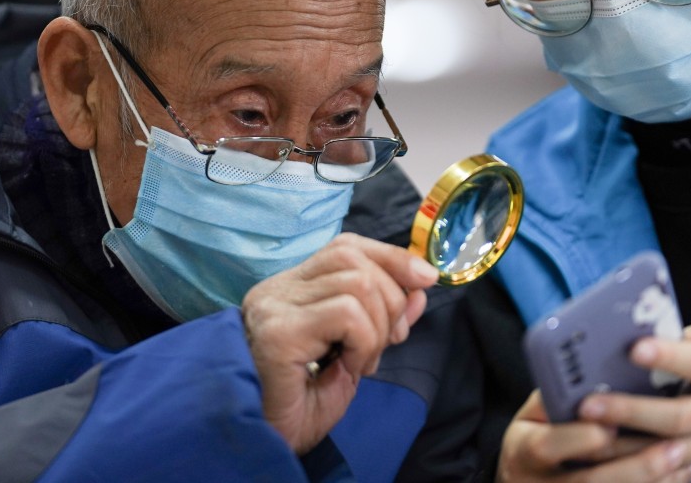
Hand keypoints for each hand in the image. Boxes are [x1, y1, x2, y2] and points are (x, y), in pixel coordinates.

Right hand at [241, 232, 438, 453]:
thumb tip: (421, 285)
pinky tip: (348, 367)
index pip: (346, 247)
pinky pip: (346, 314)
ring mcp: (276, 306)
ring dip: (377, 328)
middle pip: (353, 258)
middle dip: (390, 298)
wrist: (265, 443)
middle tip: (386, 343)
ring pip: (357, 284)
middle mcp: (278, 289)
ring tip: (361, 362)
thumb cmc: (302, 404)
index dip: (390, 257)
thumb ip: (385, 318)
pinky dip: (363, 341)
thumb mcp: (356, 354)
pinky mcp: (280, 330)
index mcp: (294, 289)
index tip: (425, 278)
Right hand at [496, 390, 690, 481]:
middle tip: (671, 445)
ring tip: (684, 459)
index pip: (547, 445)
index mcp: (523, 449)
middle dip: (636, 464)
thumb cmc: (534, 436)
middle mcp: (542, 482)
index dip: (578, 439)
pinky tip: (680, 473)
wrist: (524, 480)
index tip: (608, 427)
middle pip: (591, 480)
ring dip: (654, 479)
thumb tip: (593, 375)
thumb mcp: (532, 416)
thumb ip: (556, 399)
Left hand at [577, 307, 690, 481]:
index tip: (634, 349)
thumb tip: (661, 335)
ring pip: (675, 452)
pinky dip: (654, 471)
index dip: (666, 356)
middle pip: (677, 416)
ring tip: (590, 441)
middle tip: (589, 405)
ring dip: (632, 450)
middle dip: (630, 411)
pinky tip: (618, 467)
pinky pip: (685, 471)